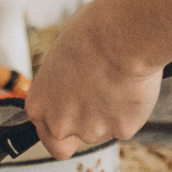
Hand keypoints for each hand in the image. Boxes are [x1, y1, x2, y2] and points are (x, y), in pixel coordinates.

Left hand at [20, 0, 161, 160]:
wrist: (123, 36)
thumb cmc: (92, 33)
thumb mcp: (62, 55)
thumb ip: (62, 82)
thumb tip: (74, 83)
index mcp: (40, 105)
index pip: (47, 136)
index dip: (63, 126)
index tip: (75, 115)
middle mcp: (60, 123)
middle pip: (76, 138)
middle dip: (89, 121)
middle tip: (101, 95)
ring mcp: (91, 130)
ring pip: (103, 131)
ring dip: (111, 114)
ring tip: (118, 82)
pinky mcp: (121, 130)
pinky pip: (128, 124)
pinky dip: (131, 110)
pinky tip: (132, 87)